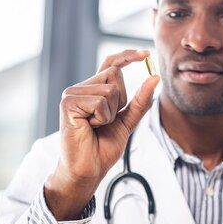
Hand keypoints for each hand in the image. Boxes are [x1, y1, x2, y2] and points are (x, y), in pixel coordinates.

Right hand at [45, 49, 159, 220]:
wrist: (88, 169)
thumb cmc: (103, 147)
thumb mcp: (127, 122)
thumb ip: (140, 101)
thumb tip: (155, 78)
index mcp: (94, 90)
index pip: (111, 64)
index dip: (128, 56)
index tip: (147, 54)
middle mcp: (82, 87)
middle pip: (115, 75)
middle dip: (120, 101)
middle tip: (105, 122)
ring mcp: (72, 93)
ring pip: (109, 90)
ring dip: (111, 113)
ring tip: (96, 126)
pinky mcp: (68, 102)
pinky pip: (100, 102)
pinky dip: (101, 118)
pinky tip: (89, 127)